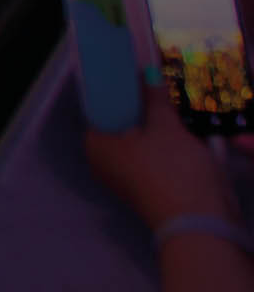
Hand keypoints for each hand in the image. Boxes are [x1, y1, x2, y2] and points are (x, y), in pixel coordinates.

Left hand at [85, 82, 241, 229]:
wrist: (197, 219)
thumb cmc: (172, 169)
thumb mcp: (165, 126)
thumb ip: (155, 99)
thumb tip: (147, 74)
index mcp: (96, 144)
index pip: (99, 107)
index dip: (118, 89)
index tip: (135, 71)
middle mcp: (102, 161)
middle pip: (119, 123)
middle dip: (139, 105)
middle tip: (158, 82)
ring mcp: (122, 176)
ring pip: (137, 139)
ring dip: (154, 123)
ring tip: (171, 101)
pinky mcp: (144, 185)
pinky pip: (149, 155)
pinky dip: (162, 141)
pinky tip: (179, 128)